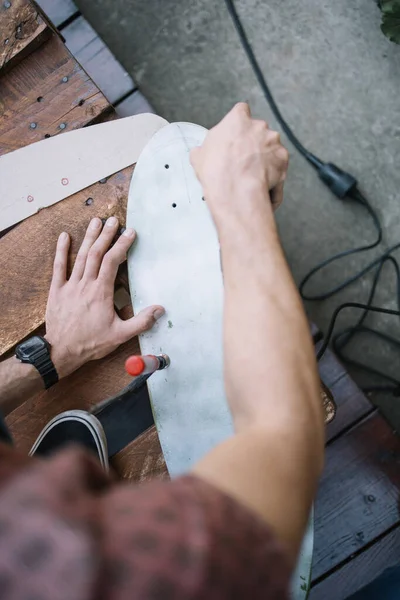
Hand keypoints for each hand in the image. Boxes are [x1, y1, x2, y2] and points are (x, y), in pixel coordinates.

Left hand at [45, 217, 164, 377]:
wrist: (61, 351)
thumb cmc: (91, 343)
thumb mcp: (120, 335)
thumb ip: (141, 321)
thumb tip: (160, 310)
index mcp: (102, 293)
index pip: (113, 262)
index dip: (122, 245)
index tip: (130, 232)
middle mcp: (86, 284)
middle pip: (97, 253)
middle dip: (106, 235)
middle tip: (113, 220)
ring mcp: (70, 286)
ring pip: (81, 256)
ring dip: (89, 238)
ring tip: (96, 222)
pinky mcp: (57, 290)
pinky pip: (59, 267)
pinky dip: (62, 250)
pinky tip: (65, 236)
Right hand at [190, 103, 288, 221]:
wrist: (235, 190)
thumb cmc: (216, 171)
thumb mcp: (199, 156)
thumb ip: (206, 148)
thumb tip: (202, 153)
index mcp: (238, 119)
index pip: (241, 111)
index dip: (240, 124)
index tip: (237, 134)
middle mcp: (259, 126)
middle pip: (258, 131)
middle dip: (253, 144)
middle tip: (243, 161)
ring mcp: (274, 142)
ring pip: (270, 148)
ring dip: (264, 159)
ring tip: (252, 177)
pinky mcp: (283, 159)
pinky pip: (278, 166)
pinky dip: (273, 175)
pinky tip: (261, 186)